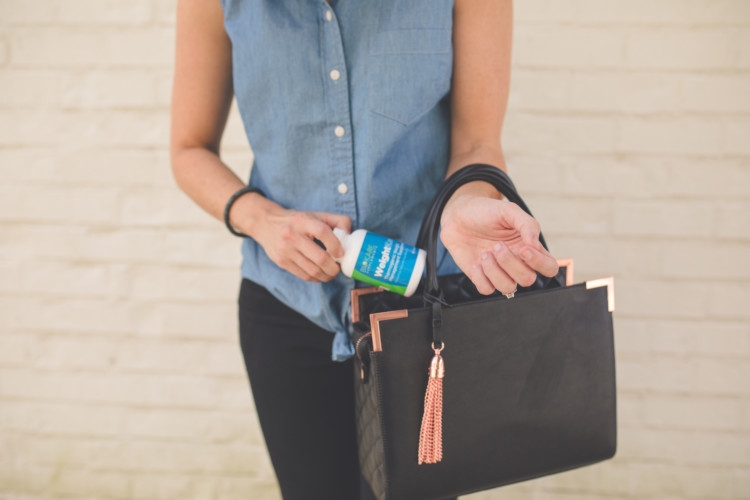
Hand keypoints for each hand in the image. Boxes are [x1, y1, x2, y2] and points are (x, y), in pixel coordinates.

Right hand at [230, 193, 351, 281]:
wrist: (265, 224)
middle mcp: (292, 235)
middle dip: (333, 267)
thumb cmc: (296, 220)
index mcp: (303, 221)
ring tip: (331, 273)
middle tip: (338, 268)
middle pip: (319, 258)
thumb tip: (350, 234)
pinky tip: (320, 274)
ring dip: (326, 275)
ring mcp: (285, 250)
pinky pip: (303, 275)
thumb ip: (337, 221)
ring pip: (312, 270)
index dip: (335, 245)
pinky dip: (315, 278)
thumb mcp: (315, 215)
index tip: (341, 253)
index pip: (322, 232)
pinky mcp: (281, 262)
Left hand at [440, 193, 558, 295]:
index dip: (540, 263)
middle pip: (528, 279)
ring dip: (495, 271)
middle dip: (511, 264)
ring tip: (485, 253)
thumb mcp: (509, 211)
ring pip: (508, 288)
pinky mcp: (481, 277)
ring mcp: (499, 272)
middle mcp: (517, 263)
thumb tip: (535, 245)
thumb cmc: (486, 212)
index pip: (549, 267)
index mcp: (529, 248)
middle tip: (497, 245)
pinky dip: (480, 277)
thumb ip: (527, 225)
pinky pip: (487, 290)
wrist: (457, 216)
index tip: (523, 249)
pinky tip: (476, 262)